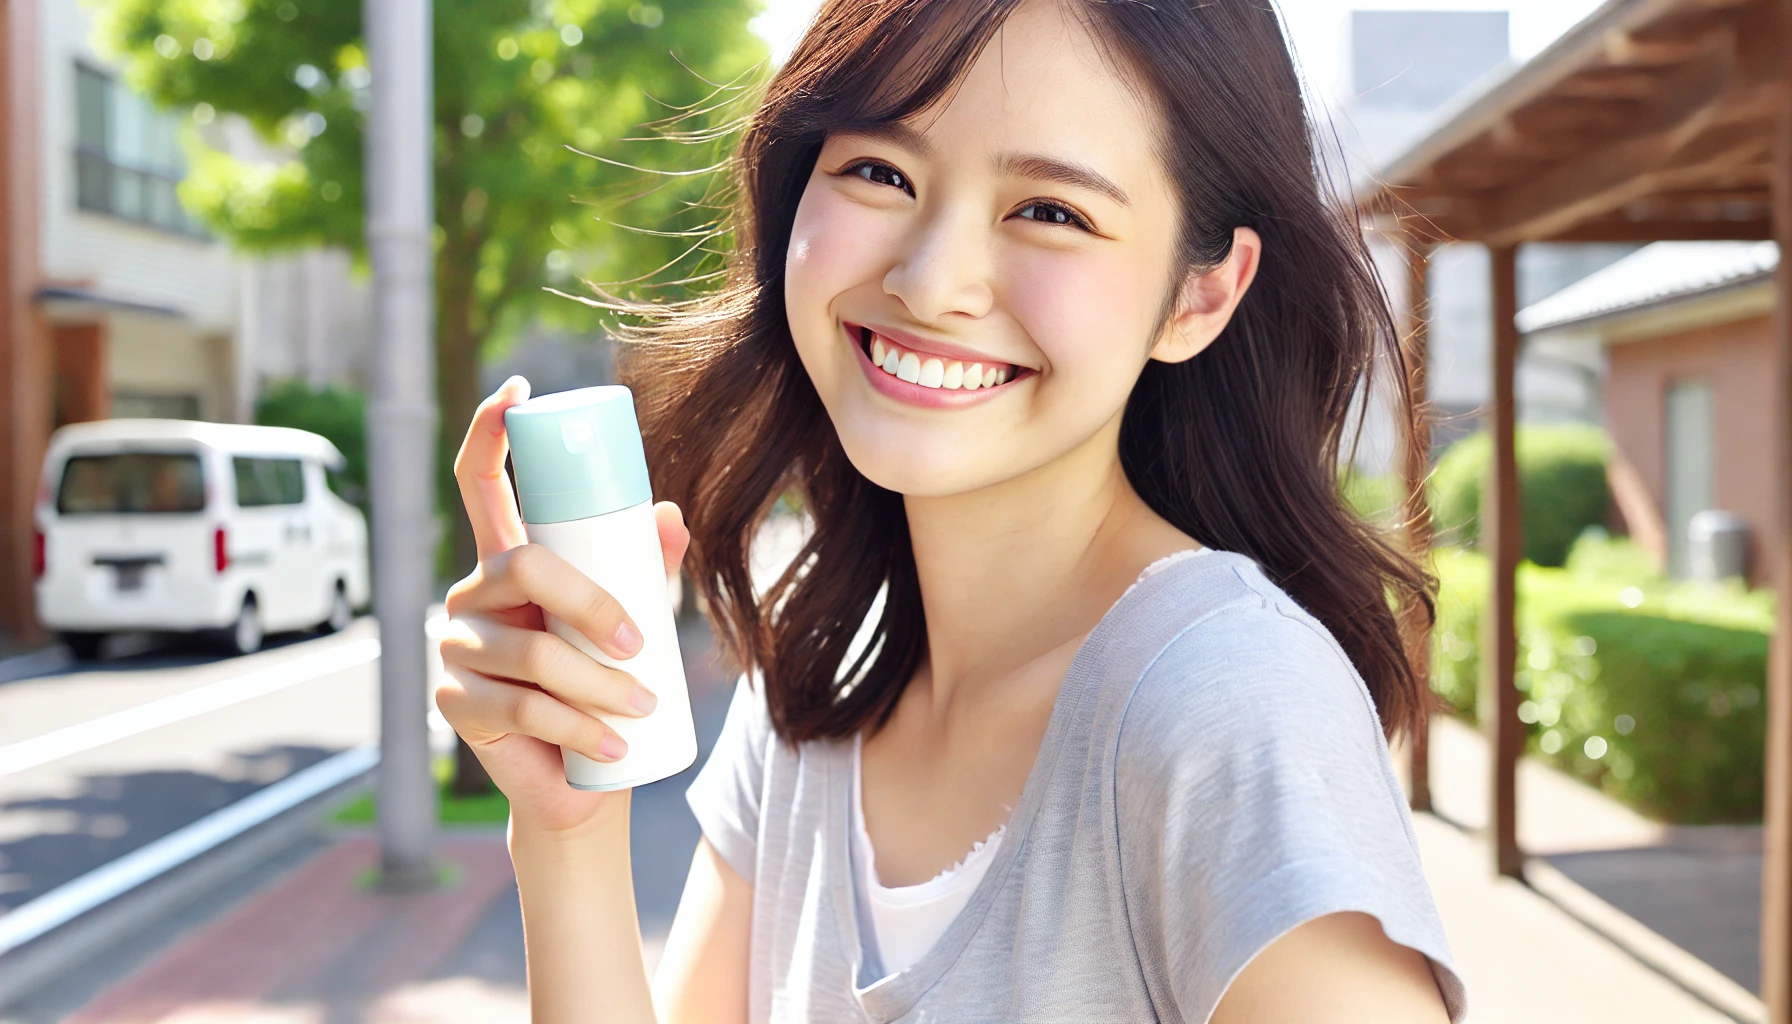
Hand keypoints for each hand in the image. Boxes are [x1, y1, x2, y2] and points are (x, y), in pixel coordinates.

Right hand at [434, 376, 691, 837]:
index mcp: (508, 562)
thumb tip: (669, 512)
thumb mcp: (638, 617)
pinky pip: (522, 708)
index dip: (490, 433)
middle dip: (590, 603)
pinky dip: (578, 729)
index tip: (519, 391)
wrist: (583, 778)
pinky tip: (613, 748)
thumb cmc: (609, 685)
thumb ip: (651, 565)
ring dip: (596, 684)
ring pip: (529, 649)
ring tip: (644, 708)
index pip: (481, 484)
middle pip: (524, 567)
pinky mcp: (455, 704)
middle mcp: (472, 595)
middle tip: (641, 644)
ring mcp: (456, 648)